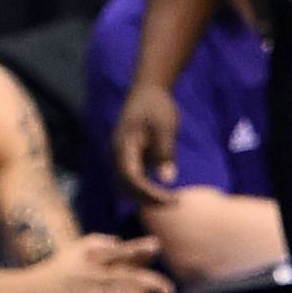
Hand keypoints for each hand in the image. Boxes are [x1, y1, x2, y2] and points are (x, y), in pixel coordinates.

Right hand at [12, 234, 172, 292]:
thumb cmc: (56, 268)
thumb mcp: (75, 248)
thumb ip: (98, 241)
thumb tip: (118, 240)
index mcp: (92, 260)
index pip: (119, 251)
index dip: (138, 248)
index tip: (156, 245)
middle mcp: (93, 278)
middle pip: (126, 280)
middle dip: (151, 284)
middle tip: (170, 291)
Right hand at [113, 82, 180, 206]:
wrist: (147, 89)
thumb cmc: (157, 106)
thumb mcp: (165, 126)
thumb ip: (165, 152)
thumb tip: (168, 179)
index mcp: (124, 147)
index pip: (132, 179)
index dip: (148, 193)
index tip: (170, 198)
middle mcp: (118, 155)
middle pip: (127, 186)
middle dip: (148, 198)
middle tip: (174, 203)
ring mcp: (121, 156)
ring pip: (127, 185)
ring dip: (145, 195)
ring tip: (170, 200)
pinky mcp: (127, 156)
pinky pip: (132, 178)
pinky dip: (144, 188)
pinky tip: (162, 192)